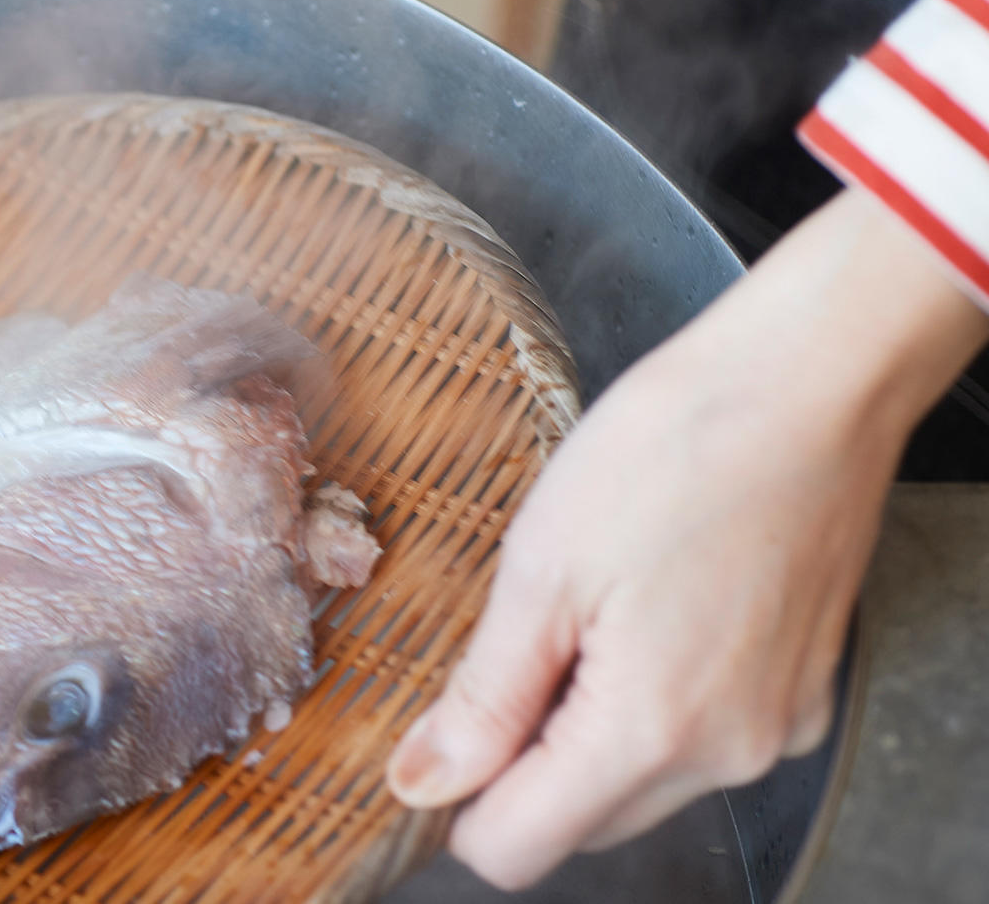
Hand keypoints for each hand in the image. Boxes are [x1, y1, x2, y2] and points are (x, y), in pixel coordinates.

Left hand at [385, 187, 988, 889]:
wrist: (809, 383)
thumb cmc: (672, 451)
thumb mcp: (543, 568)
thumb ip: (482, 696)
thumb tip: (422, 784)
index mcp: (649, 732)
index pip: (520, 847)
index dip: (457, 802)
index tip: (438, 732)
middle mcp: (727, 757)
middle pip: (582, 822)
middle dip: (524, 760)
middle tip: (516, 642)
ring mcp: (776, 728)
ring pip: (640, 783)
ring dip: (587, 730)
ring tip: (584, 613)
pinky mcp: (801, 694)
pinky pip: (701, 739)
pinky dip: (652, 704)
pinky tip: (642, 610)